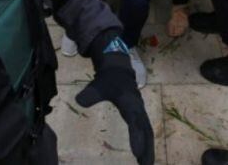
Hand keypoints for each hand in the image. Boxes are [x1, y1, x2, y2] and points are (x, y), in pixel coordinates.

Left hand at [76, 42, 154, 164]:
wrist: (118, 70)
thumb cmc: (108, 79)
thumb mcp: (98, 85)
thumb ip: (90, 94)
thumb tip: (79, 101)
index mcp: (130, 103)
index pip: (135, 123)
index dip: (136, 137)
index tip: (136, 153)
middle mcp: (139, 109)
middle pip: (147, 131)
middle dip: (147, 149)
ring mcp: (141, 112)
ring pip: (148, 133)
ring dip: (149, 149)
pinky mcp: (139, 115)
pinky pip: (145, 131)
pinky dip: (146, 144)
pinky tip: (142, 156)